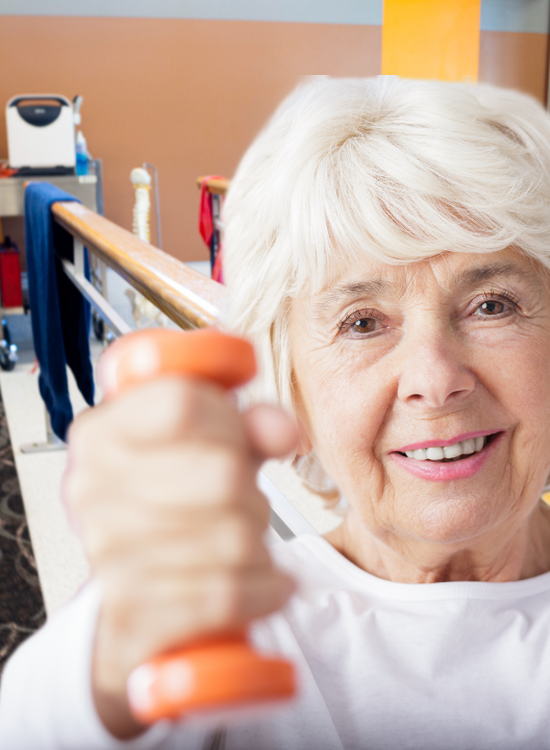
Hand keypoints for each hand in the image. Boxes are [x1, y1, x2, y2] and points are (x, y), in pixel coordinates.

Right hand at [64, 360, 296, 736]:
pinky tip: (269, 582)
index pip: (183, 404)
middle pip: (223, 474)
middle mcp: (92, 488)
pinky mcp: (131, 611)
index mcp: (103, 432)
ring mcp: (106, 552)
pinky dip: (265, 589)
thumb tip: (282, 430)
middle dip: (254, 492)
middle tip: (247, 503)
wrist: (131, 597)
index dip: (230, 422)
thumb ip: (250, 427)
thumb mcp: (208, 452)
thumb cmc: (170, 509)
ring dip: (259, 542)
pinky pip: (228, 595)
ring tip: (247, 542)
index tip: (237, 440)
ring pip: (234, 538)